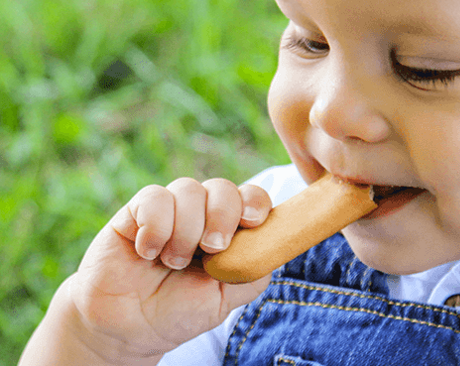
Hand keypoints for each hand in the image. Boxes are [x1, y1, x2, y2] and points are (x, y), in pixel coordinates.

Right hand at [25, 177, 274, 364]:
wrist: (127, 330)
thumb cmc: (179, 311)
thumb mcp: (226, 298)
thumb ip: (253, 269)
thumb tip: (274, 241)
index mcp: (228, 229)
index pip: (251, 197)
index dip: (255, 202)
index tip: (252, 222)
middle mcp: (201, 213)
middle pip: (223, 188)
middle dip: (222, 216)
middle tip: (211, 248)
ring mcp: (170, 208)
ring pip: (189, 189)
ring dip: (185, 230)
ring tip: (172, 262)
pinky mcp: (136, 211)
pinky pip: (154, 197)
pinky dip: (155, 227)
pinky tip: (147, 253)